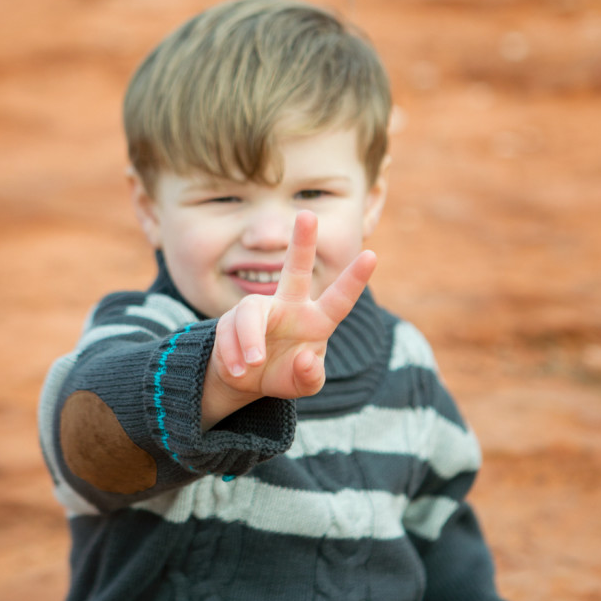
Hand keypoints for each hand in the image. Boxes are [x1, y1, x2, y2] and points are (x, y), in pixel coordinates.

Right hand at [202, 210, 376, 427]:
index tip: (372, 256)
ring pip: (250, 312)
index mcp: (316, 320)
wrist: (246, 381)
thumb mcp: (303, 385)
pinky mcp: (231, 320)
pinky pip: (229, 332)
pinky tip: (237, 371)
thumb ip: (310, 377)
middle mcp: (290, 307)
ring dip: (250, 339)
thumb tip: (306, 358)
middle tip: (307, 215)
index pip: (339, 299)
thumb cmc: (284, 374)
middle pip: (295, 269)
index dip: (354, 280)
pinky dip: (232, 355)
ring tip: (253, 364)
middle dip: (302, 242)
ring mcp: (260, 310)